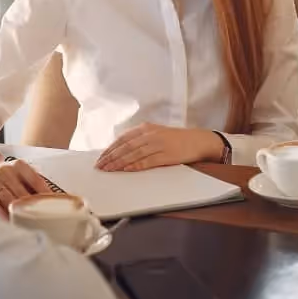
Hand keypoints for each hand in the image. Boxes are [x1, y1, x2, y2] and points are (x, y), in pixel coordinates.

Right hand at [0, 148, 52, 217]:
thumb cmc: (6, 173)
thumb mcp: (21, 171)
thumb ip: (35, 182)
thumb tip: (53, 199)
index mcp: (19, 165)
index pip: (35, 181)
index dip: (45, 196)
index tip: (54, 207)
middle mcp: (5, 171)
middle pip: (22, 193)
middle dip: (32, 207)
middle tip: (43, 220)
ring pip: (7, 199)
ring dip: (17, 212)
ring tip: (28, 224)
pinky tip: (8, 219)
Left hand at [95, 124, 224, 171]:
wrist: (198, 140)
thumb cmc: (175, 139)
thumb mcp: (155, 133)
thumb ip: (139, 139)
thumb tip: (120, 150)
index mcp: (146, 128)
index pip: (122, 139)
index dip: (110, 149)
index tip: (100, 158)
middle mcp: (150, 135)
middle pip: (125, 147)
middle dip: (111, 157)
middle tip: (100, 166)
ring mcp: (158, 144)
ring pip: (134, 154)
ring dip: (119, 163)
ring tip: (109, 170)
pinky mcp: (166, 155)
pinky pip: (147, 161)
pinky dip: (135, 165)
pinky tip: (126, 170)